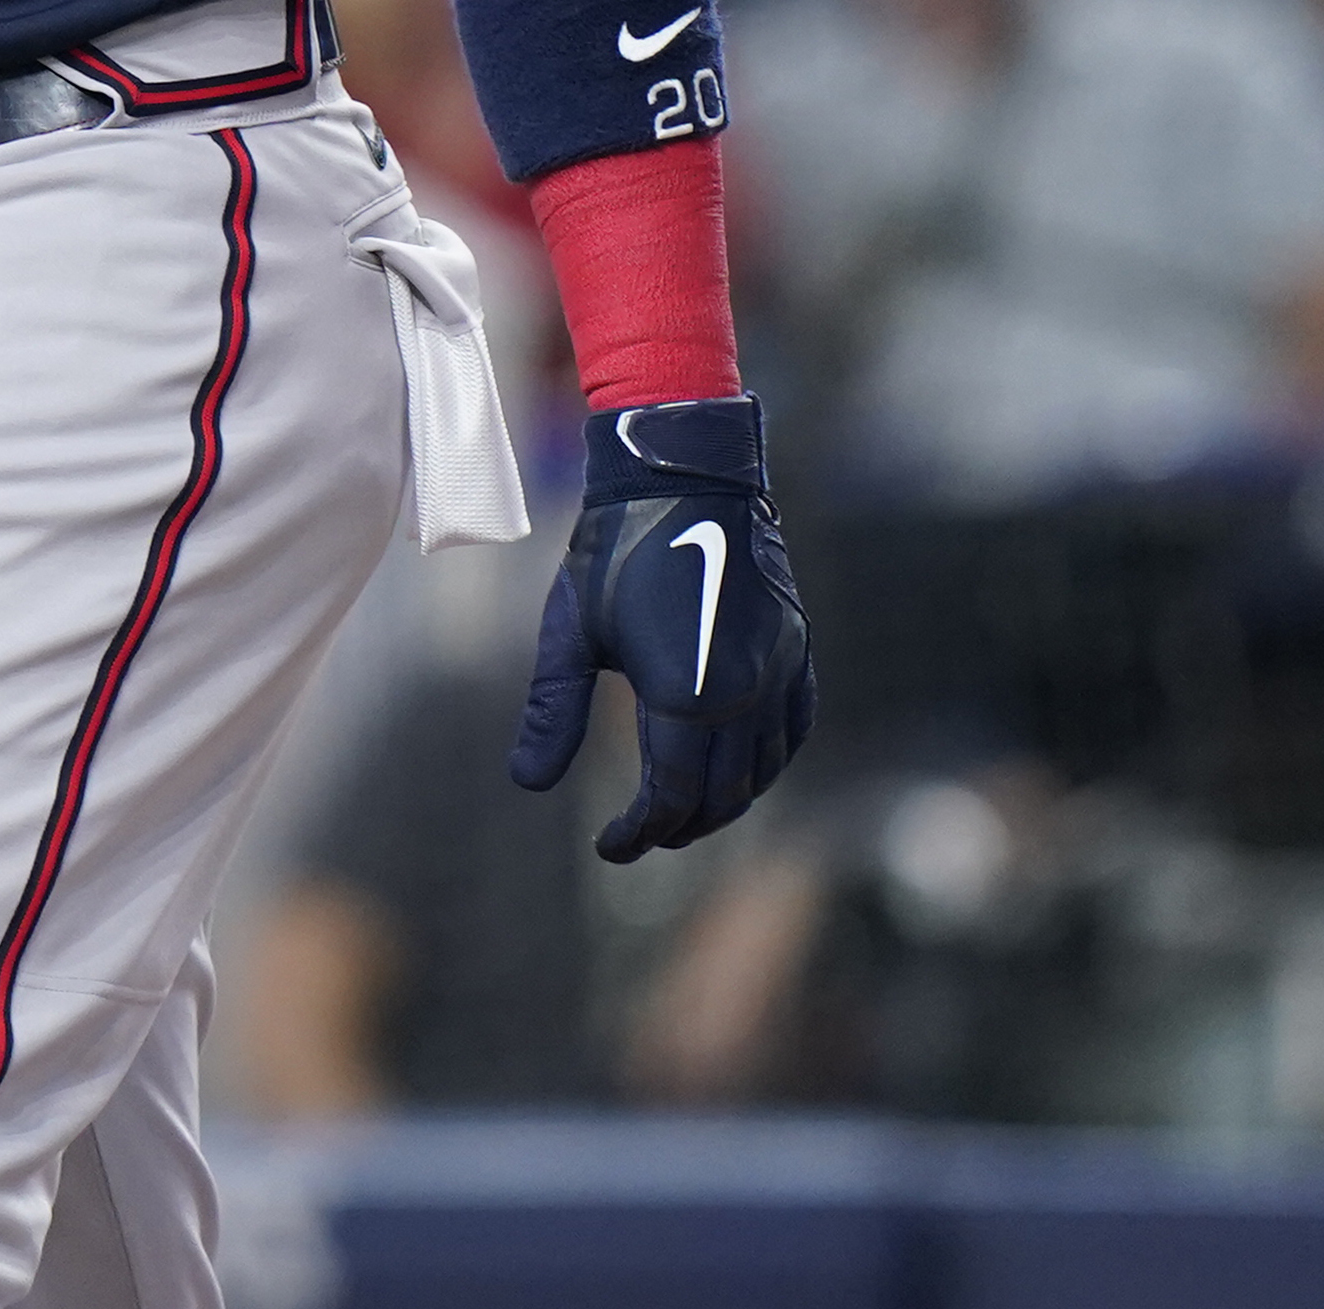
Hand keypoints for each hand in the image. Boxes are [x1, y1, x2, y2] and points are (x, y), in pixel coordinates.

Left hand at [509, 394, 815, 861]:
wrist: (684, 476)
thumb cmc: (615, 551)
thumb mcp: (570, 633)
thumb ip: (551, 712)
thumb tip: (527, 782)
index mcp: (687, 696)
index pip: (672, 796)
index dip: (641, 831)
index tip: (611, 846)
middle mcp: (745, 694)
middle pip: (723, 796)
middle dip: (681, 826)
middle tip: (643, 836)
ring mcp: (779, 671)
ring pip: (764, 770)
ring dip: (726, 802)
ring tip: (682, 812)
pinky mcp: (796, 648)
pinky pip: (795, 728)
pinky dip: (769, 762)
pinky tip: (741, 768)